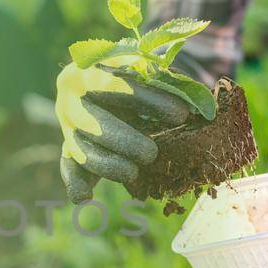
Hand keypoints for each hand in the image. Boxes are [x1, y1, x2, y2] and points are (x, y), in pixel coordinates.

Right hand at [54, 59, 195, 202]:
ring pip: (81, 148)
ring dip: (107, 164)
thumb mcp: (146, 70)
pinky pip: (67, 166)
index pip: (114, 82)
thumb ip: (164, 81)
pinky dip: (75, 182)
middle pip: (93, 121)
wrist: (107, 84)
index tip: (180, 114)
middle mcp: (70, 98)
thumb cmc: (135, 76)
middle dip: (123, 140)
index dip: (147, 99)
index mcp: (87, 70)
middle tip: (151, 155)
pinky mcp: (69, 147)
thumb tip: (200, 103)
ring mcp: (67, 124)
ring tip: (133, 173)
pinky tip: (84, 197)